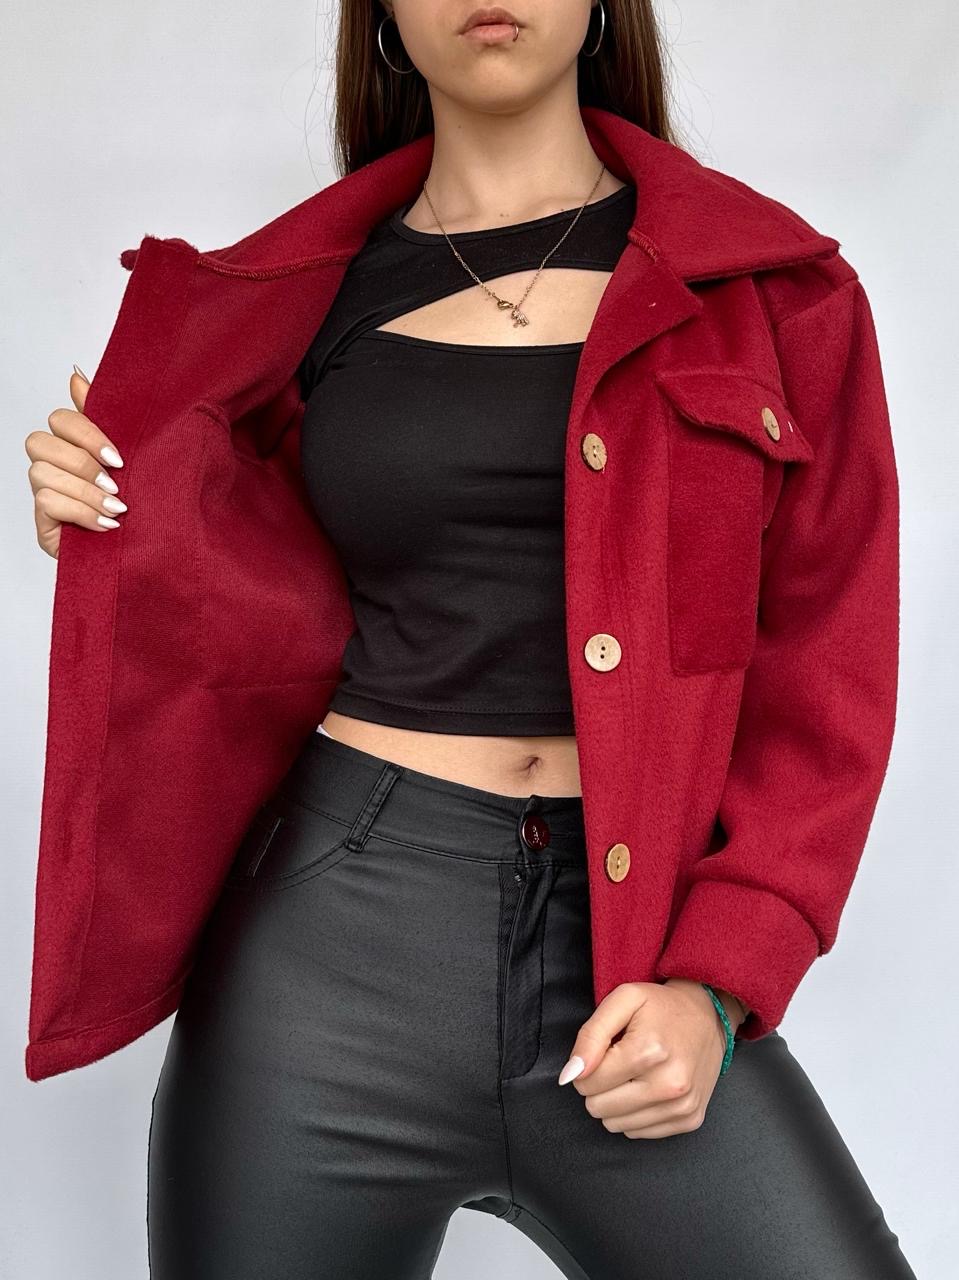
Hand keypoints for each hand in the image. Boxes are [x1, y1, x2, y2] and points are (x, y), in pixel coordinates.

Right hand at [25, 366, 126, 558]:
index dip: (85, 432)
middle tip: (115, 482)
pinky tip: (107, 524)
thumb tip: (75, 374)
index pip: (60, 419)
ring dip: (84, 490)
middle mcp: (54, 467)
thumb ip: (106, 417)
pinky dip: (81, 512)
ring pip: (41, 473)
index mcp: (74, 446)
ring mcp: (45, 494)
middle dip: (81, 461)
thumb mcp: (133, 456)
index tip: (118, 457)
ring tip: (117, 507)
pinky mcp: (44, 524)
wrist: (152, 549)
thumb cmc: (143, 501)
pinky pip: (46, 503)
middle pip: (39, 441)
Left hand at [557, 979, 734, 1138]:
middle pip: (599, 1108)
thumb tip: (570, 1075)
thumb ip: (590, 1036)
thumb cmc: (661, 1006)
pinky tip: (648, 1088)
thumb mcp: (622, 1000)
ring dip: (617, 1102)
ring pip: (616, 1126)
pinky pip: (639, 1133)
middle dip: (599, 1087)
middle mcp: (669, 1084)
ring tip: (634, 1074)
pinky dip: (636, 1113)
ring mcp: (682, 1106)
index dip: (586, 1068)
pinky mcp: (690, 1119)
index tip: (602, 1053)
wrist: (710, 1016)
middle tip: (618, 1063)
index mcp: (648, 1051)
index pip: (588, 1083)